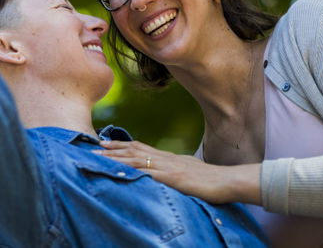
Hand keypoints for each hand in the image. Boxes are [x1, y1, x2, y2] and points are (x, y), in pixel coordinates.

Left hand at [95, 140, 260, 205]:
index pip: (141, 147)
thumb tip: (164, 174)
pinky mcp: (172, 178)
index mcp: (169, 157)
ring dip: (116, 157)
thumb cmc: (212, 180)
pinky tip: (121, 170)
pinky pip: (148, 173)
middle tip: (94, 146)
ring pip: (137, 159)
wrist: (229, 180)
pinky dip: (133, 170)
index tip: (106, 142)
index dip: (122, 144)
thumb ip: (175, 171)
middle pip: (135, 150)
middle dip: (113, 149)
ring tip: (100, 155)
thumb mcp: (189, 172)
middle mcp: (166, 158)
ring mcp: (168, 167)